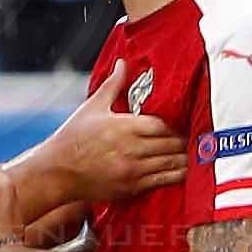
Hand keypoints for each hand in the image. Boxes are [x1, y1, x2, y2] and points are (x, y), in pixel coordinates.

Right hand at [23, 67, 188, 208]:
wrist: (57, 171)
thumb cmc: (72, 138)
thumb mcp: (92, 107)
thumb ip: (113, 85)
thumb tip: (123, 63)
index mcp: (124, 126)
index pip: (163, 124)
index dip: (177, 123)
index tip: (183, 120)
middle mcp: (131, 149)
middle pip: (172, 143)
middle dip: (185, 140)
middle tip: (195, 137)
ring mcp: (133, 170)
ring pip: (172, 163)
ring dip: (185, 158)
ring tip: (195, 154)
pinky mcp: (131, 187)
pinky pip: (163, 181)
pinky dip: (177, 175)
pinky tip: (185, 171)